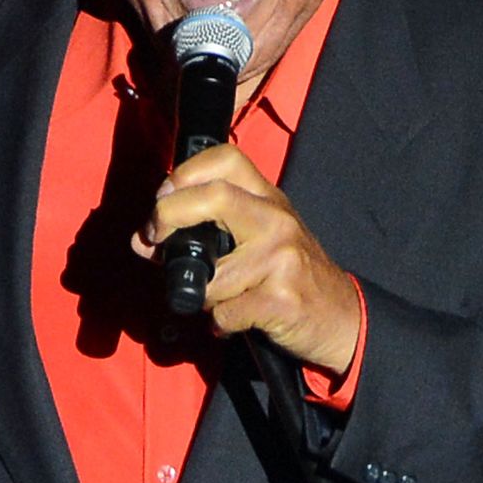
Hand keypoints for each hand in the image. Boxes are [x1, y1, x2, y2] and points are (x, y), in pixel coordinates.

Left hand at [131, 143, 360, 374]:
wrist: (340, 317)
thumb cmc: (288, 276)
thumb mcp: (255, 241)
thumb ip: (202, 233)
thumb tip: (142, 240)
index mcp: (268, 198)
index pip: (225, 158)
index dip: (183, 173)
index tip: (162, 199)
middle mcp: (277, 219)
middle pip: (212, 197)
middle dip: (168, 216)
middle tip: (155, 239)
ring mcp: (282, 258)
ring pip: (210, 275)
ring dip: (202, 296)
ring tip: (223, 299)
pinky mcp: (282, 299)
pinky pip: (224, 313)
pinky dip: (220, 324)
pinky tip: (237, 320)